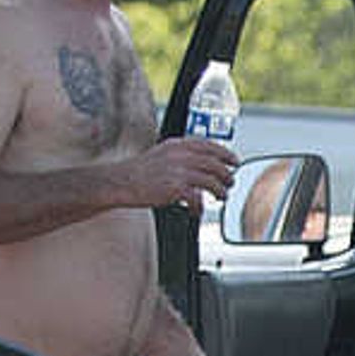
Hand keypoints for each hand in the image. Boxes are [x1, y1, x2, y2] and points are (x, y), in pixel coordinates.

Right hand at [123, 135, 238, 209]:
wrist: (120, 181)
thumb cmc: (139, 171)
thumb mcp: (162, 154)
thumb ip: (182, 155)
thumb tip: (204, 162)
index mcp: (178, 145)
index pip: (210, 145)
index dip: (225, 153)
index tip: (234, 160)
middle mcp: (181, 155)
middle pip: (215, 164)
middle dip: (227, 174)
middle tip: (230, 182)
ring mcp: (179, 171)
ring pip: (212, 181)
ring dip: (220, 191)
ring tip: (221, 196)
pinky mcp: (175, 188)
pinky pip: (198, 199)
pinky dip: (200, 207)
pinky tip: (197, 210)